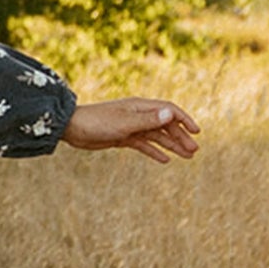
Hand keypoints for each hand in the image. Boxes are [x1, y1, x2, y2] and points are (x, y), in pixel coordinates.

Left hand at [61, 99, 200, 162]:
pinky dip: (154, 151)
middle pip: (165, 125)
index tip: (196, 133)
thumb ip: (148, 120)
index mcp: (141, 107)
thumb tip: (170, 114)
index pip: (169, 111)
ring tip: (186, 157)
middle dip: (181, 137)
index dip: (184, 120)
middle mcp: (138, 115)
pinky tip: (165, 160)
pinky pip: (143, 145)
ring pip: (156, 137)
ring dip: (171, 146)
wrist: (72, 128)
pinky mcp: (122, 138)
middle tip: (194, 151)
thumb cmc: (97, 122)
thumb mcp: (124, 123)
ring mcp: (130, 127)